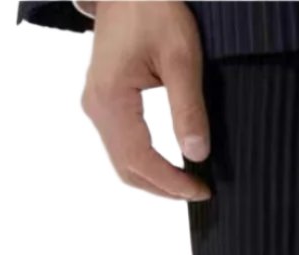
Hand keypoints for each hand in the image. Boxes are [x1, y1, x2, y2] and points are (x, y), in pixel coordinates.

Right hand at [80, 1, 210, 199]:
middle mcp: (96, 105)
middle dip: (163, 188)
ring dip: (155, 178)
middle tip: (200, 192)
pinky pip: (122, 144)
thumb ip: (188, 108)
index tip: (202, 191)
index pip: (140, 160)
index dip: (172, 183)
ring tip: (189, 183)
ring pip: (123, 160)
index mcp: (111, 98)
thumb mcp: (182, 58)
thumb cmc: (154, 8)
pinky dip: (146, 162)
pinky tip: (170, 165)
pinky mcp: (104, 98)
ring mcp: (97, 103)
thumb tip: (197, 154)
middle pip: (127, 168)